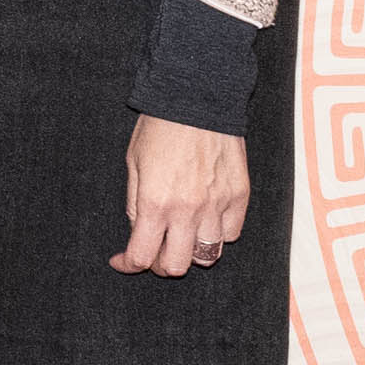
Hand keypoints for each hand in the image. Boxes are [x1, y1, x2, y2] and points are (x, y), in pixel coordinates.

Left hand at [117, 117, 246, 276]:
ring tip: (183, 236)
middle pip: (177, 266)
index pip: (142, 257)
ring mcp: (217, 205)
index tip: (124, 260)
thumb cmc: (159, 127)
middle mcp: (188, 210)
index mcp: (155, 203)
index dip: (129, 265)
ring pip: (209, 255)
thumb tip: (140, 231)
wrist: (197, 98)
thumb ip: (135, 204)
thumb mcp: (133, 164)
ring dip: (192, 252)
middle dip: (161, 263)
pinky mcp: (239, 195)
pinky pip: (232, 233)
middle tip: (155, 250)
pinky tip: (207, 219)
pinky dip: (218, 233)